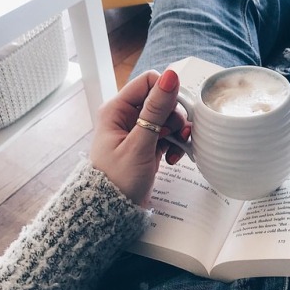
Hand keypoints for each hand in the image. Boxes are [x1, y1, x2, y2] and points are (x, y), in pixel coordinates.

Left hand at [90, 69, 188, 205]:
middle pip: (162, 100)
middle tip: (175, 135)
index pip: (149, 81)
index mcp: (117, 109)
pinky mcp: (147, 145)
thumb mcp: (139, 143)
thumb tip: (171, 77)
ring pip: (168, 118)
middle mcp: (127, 116)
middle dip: (174, 117)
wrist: (111, 213)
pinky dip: (174, 144)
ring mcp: (138, 131)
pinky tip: (172, 159)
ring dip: (177, 133)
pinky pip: (168, 135)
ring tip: (174, 150)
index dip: (167, 94)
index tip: (174, 114)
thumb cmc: (117, 180)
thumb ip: (156, 109)